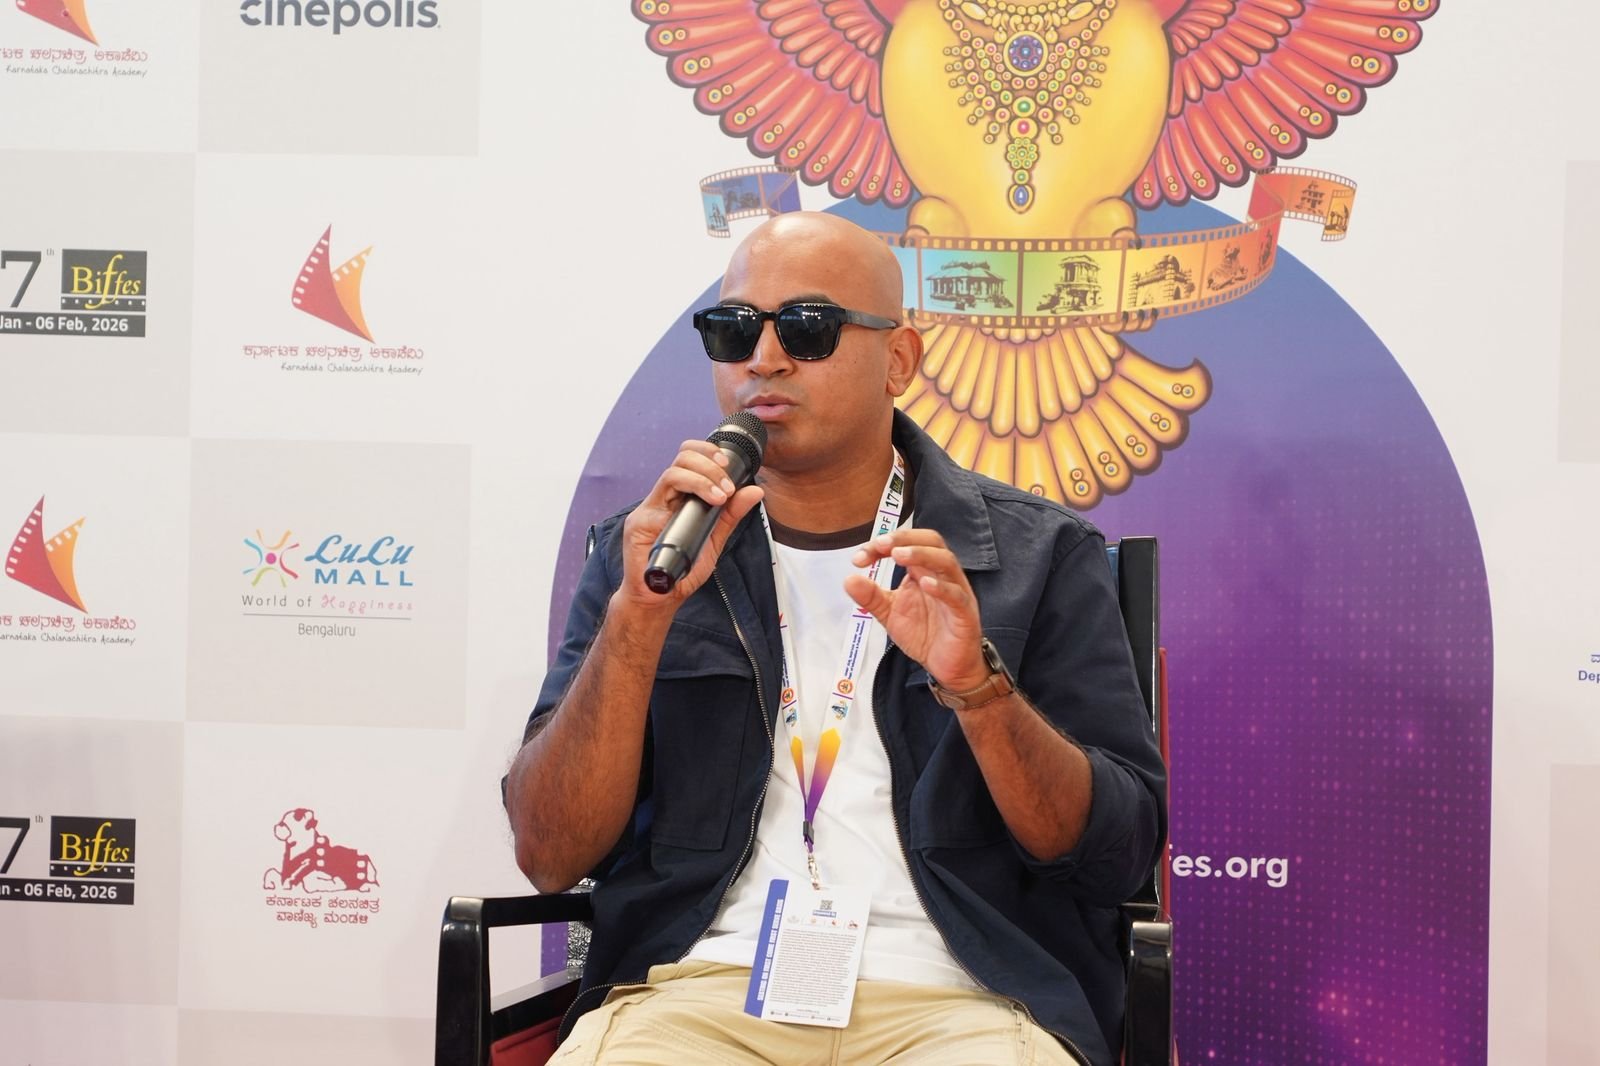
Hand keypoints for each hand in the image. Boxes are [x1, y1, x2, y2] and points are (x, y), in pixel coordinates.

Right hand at [616, 440, 763, 614]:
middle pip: (681, 458)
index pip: (689, 459)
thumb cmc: (683, 570)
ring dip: (702, 477)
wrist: (660, 598)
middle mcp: (664, 498)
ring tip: (721, 495)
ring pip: (672, 472)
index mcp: (679, 498)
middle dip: (709, 464)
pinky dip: (688, 490)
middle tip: (728, 485)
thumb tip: (754, 490)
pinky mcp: (640, 521)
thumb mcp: (715, 539)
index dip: (708, 453)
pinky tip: (706, 502)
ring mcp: (650, 508)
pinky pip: (660, 495)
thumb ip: (731, 514)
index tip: (730, 465)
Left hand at [845, 529, 989, 691]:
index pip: (907, 544)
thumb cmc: (925, 635)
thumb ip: (871, 597)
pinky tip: (924, 584)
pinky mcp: (965, 614)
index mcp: (923, 571)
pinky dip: (942, 587)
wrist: (947, 667)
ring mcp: (956, 592)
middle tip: (881, 544)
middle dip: (905, 538)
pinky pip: (956, 596)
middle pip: (931, 541)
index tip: (859, 557)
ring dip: (921, 554)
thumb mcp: (890, 614)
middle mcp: (942, 575)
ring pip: (946, 562)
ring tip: (899, 555)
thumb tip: (848, 579)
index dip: (883, 545)